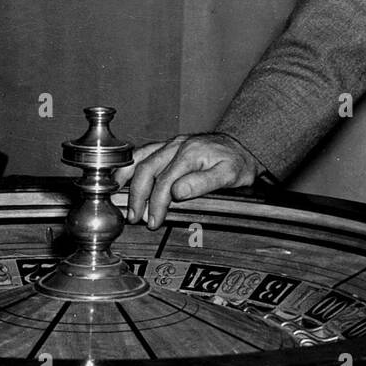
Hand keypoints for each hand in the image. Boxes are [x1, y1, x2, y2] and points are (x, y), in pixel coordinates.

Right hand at [116, 133, 263, 228]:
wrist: (245, 145)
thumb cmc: (237, 163)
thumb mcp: (228, 175)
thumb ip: (202, 183)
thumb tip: (176, 192)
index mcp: (190, 154)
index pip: (164, 182)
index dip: (156, 204)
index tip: (154, 222)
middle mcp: (177, 145)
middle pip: (147, 170)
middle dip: (138, 196)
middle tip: (136, 218)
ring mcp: (172, 143)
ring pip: (140, 158)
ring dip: (127, 180)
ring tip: (121, 200)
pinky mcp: (169, 144)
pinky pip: (143, 152)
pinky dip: (129, 165)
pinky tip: (120, 177)